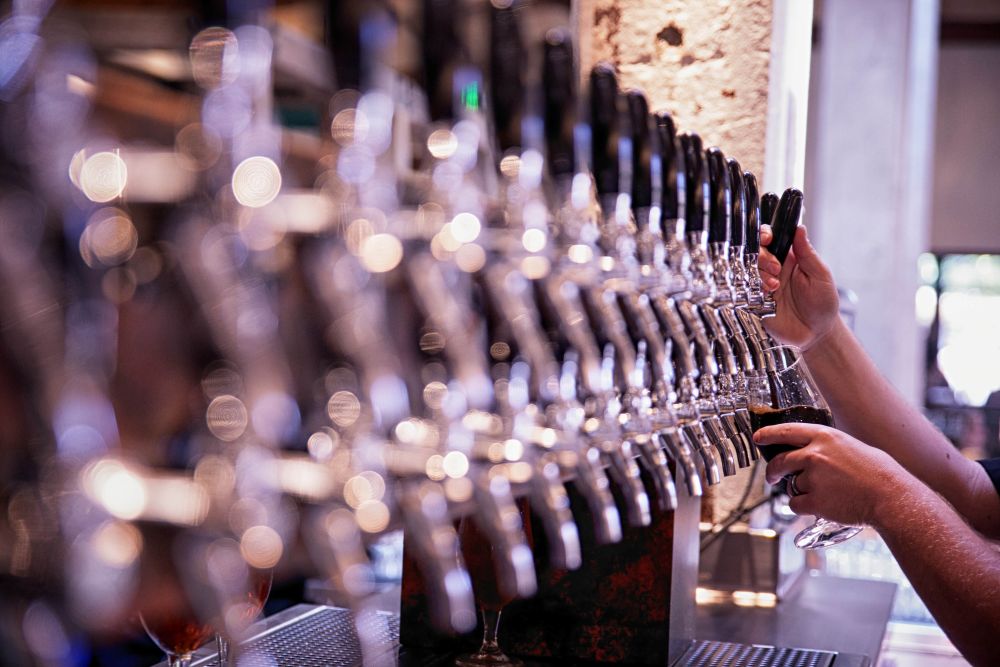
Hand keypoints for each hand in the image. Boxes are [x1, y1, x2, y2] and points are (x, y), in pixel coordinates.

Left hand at [755, 422, 910, 526]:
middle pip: (780, 462)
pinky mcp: (814, 500)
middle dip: (772, 471)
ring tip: (827, 494)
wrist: (891, 497)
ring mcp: (813, 478)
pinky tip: (822, 506)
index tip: (758, 438)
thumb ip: (829, 448)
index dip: (769, 434)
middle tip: (772, 477)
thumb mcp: (853, 447)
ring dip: (802, 492)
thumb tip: (814, 452)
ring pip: (792, 486)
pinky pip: (796, 504)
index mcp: (824, 437)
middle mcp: (814, 455)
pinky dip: (804, 507)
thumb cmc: (879, 473)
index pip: (786, 431)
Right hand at [758, 225, 839, 350]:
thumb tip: (800, 228)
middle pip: (754, 252)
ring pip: (746, 270)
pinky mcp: (754, 302)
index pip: (770, 239)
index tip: (768, 238)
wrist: (816, 333)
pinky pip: (743, 290)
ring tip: (775, 287)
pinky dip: (751, 290)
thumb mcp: (820, 275)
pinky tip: (766, 296)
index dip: (764, 235)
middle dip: (762, 257)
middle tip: (777, 270)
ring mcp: (762, 286)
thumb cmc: (823, 303)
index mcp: (788, 258)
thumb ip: (808, 253)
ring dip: (759, 274)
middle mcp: (772, 270)